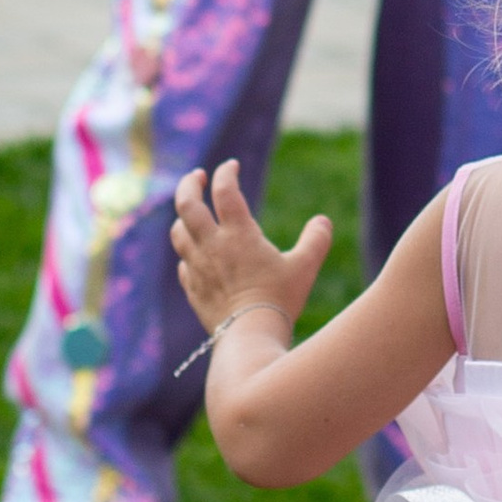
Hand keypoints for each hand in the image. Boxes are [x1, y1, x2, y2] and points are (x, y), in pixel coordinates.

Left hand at [170, 161, 331, 339]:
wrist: (250, 335)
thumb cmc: (279, 299)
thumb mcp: (305, 267)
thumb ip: (316, 240)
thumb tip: (323, 221)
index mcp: (238, 234)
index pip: (225, 190)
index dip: (226, 173)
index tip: (231, 166)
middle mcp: (212, 246)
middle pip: (187, 204)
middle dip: (188, 185)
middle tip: (196, 176)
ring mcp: (198, 268)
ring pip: (178, 233)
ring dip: (183, 218)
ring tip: (192, 214)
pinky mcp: (193, 289)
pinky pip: (183, 264)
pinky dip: (187, 253)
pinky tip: (195, 256)